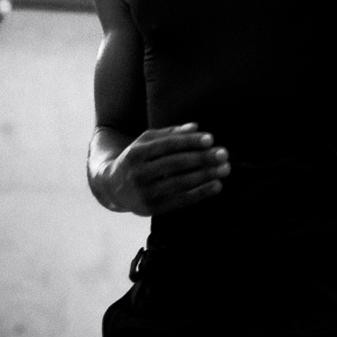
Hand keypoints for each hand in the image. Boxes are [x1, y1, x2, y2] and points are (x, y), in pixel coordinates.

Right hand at [104, 124, 230, 216]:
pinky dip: (200, 193)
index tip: (211, 139)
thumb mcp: (146, 141)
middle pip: (176, 164)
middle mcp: (138, 174)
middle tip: (224, 154)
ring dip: (206, 176)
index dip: (190, 142)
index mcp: (136, 153)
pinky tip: (217, 186)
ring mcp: (144, 193)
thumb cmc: (136, 158)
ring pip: (180, 183)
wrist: (112, 187)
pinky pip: (180, 201)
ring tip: (225, 169)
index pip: (167, 145)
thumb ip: (171, 133)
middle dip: (202, 158)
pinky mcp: (151, 209)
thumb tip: (196, 127)